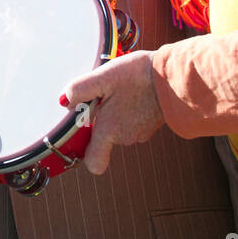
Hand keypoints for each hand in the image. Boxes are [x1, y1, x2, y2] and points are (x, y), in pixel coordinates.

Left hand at [61, 50, 164, 175]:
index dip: (85, 152)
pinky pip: (134, 122)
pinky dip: (131, 110)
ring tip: (122, 89)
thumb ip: (79, 90)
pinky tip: (134, 91)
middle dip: (101, 120)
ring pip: (120, 129)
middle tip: (104, 95)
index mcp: (109, 132)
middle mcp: (125, 138)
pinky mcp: (152, 124)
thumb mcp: (103, 76)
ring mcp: (141, 133)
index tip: (83, 130)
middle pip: (105, 139)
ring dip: (117, 113)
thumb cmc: (137, 76)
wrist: (173, 75)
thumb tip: (65, 102)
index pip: (93, 163)